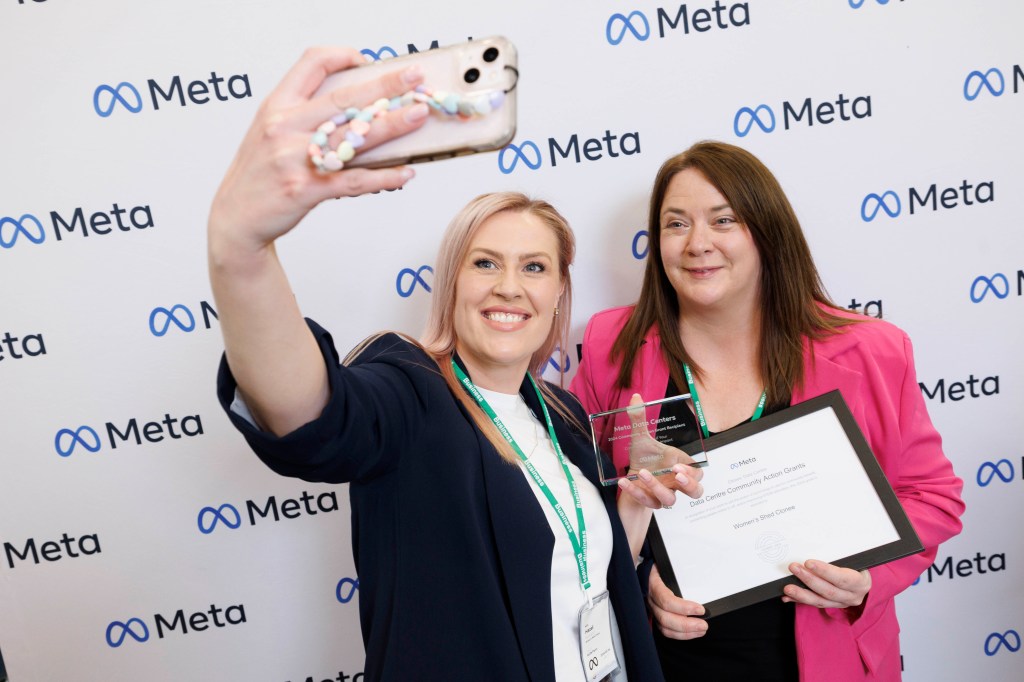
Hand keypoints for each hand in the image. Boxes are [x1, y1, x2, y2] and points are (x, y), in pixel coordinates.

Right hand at [209, 46, 429, 252]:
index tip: (370, 61)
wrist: (236, 217)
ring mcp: (294, 158)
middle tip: (414, 78)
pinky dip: (383, 177)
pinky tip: (404, 173)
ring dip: (391, 125)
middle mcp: (284, 127)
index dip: (343, 56)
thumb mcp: (271, 131)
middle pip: (343, 98)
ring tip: (418, 115)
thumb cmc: (260, 173)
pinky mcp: (305, 189)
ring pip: (353, 137)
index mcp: (276, 106)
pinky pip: (353, 180)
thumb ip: (306, 115)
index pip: (312, 64)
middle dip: (384, 84)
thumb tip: (358, 106)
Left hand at [618, 393, 703, 506]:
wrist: (630, 478)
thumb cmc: (644, 459)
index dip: (692, 472)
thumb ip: (640, 420)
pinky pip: (647, 502)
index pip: (698, 472)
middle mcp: (675, 482)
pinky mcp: (650, 502)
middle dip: (690, 485)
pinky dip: (636, 493)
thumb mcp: (640, 439)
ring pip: (670, 500)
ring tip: (643, 473)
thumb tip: (635, 397)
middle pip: (696, 491)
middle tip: (676, 475)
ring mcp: (664, 494)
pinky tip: (624, 482)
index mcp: (680, 466)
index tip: (677, 465)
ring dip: (657, 487)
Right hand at [648, 565, 707, 639]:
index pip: (666, 600)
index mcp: (653, 585)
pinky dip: (681, 635)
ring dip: (685, 632)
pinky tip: (693, 633)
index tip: (700, 609)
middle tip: (703, 625)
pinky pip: (666, 630)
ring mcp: (652, 609)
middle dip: (687, 625)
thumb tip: (699, 575)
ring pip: (665, 628)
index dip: (684, 608)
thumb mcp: (668, 565)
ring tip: (701, 630)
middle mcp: (650, 600)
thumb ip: (679, 571)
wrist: (648, 571)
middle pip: (665, 618)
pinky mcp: (656, 616)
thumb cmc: (660, 568)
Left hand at [783, 559, 871, 608]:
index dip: (824, 571)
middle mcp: (852, 596)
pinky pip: (814, 604)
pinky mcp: (832, 606)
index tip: (808, 562)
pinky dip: (800, 600)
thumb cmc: (856, 566)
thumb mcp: (853, 560)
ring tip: (788, 588)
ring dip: (801, 594)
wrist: (863, 580)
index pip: (842, 578)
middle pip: (828, 591)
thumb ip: (838, 558)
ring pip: (820, 601)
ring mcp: (842, 603)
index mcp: (860, 583)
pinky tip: (788, 597)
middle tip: (794, 568)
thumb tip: (816, 548)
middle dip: (809, 579)